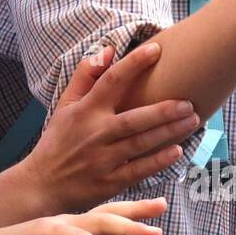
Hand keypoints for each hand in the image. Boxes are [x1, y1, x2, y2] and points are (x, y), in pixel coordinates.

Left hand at [0, 199, 167, 234]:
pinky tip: (147, 226)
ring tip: (163, 206)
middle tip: (158, 232)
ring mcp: (71, 228)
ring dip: (133, 212)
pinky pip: (105, 229)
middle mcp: (62, 224)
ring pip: (106, 216)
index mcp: (46, 231)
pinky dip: (126, 226)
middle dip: (128, 223)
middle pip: (100, 218)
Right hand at [19, 42, 196, 209]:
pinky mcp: (110, 182)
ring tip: (192, 120)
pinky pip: (139, 170)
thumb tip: (107, 50)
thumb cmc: (57, 140)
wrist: (43, 184)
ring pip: (141, 143)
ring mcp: (103, 159)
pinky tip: (177, 151)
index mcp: (85, 111)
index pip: (111, 81)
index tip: (156, 49)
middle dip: (164, 110)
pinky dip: (158, 161)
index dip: (133, 64)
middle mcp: (95, 133)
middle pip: (135, 118)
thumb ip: (85, 76)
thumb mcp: (64, 105)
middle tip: (189, 101)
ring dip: (169, 132)